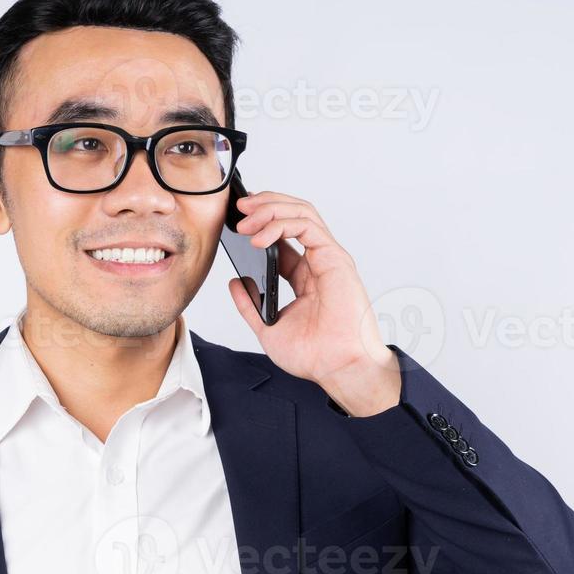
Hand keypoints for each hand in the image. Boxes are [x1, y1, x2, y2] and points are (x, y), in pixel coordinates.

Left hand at [227, 189, 400, 416]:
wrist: (337, 368)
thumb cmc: (315, 355)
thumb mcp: (268, 327)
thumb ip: (250, 305)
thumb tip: (236, 282)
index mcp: (306, 276)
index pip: (284, 236)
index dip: (261, 222)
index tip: (237, 221)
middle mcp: (319, 262)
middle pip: (294, 216)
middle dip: (265, 205)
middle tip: (239, 208)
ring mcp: (328, 259)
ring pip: (302, 213)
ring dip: (271, 209)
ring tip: (246, 220)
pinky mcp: (335, 259)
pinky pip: (307, 227)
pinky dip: (282, 225)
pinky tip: (261, 237)